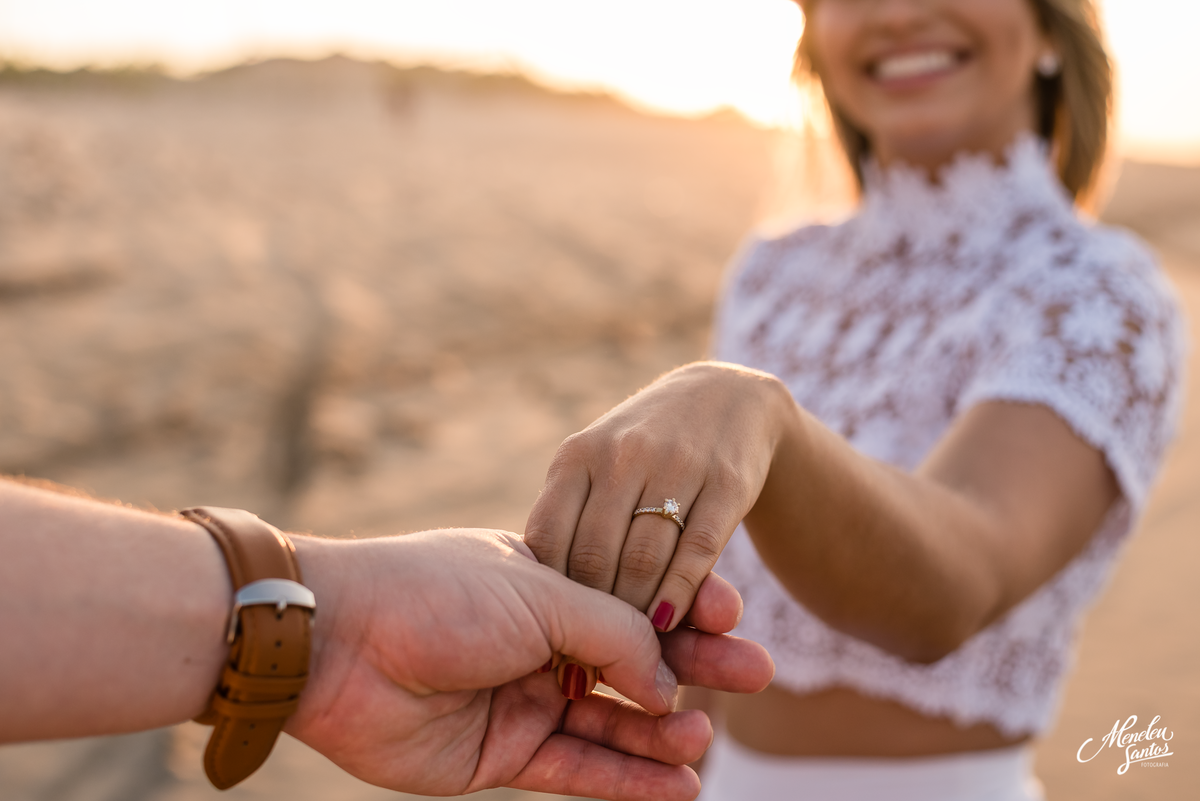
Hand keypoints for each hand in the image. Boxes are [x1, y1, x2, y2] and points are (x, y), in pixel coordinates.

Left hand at [286, 527, 772, 800]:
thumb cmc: (439, 592)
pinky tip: (677, 786)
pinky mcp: (501, 754)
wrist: (339, 640)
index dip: (687, 610)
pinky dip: (627, 780)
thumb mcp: (544, 592)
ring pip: (611, 722)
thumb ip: (616, 633)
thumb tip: (668, 677)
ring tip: (705, 738)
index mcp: (549, 582)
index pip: (636, 599)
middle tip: (755, 676)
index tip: (736, 618)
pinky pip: (577, 769)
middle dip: (694, 670)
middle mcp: (541, 641)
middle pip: (635, 662)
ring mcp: (523, 698)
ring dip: (663, 732)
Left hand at [524, 361, 790, 630]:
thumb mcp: (593, 466)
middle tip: (589, 656)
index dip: (547, 594)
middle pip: (596, 556)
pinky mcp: (727, 482)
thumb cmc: (642, 453)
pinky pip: (697, 551)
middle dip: (591, 614)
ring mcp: (677, 465)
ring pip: (644, 559)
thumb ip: (567, 518)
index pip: (548, 538)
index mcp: (578, 456)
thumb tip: (535, 599)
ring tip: (627, 648)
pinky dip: (679, 595)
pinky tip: (667, 623)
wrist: (724, 399)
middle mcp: (623, 456)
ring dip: (634, 615)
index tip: (551, 632)